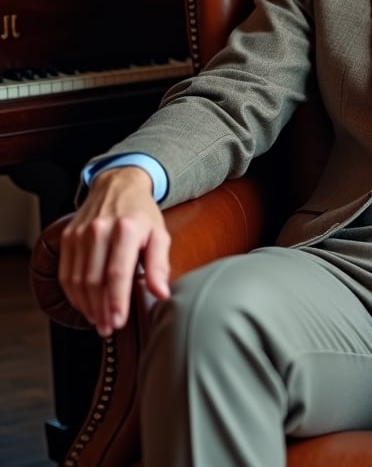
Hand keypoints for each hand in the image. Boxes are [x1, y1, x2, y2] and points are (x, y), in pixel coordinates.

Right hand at [58, 166, 170, 336]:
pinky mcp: (68, 237)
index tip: (118, 322)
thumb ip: (160, 264)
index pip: (117, 274)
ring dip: (86, 306)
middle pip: (95, 281)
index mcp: (127, 229)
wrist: (118, 185)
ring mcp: (80, 234)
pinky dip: (74, 294)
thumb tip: (161, 294)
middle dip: (101, 310)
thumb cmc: (142, 214)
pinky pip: (66, 273)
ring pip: (78, 280)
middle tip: (109, 328)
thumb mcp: (160, 234)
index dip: (116, 302)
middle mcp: (100, 230)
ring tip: (99, 321)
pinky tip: (85, 305)